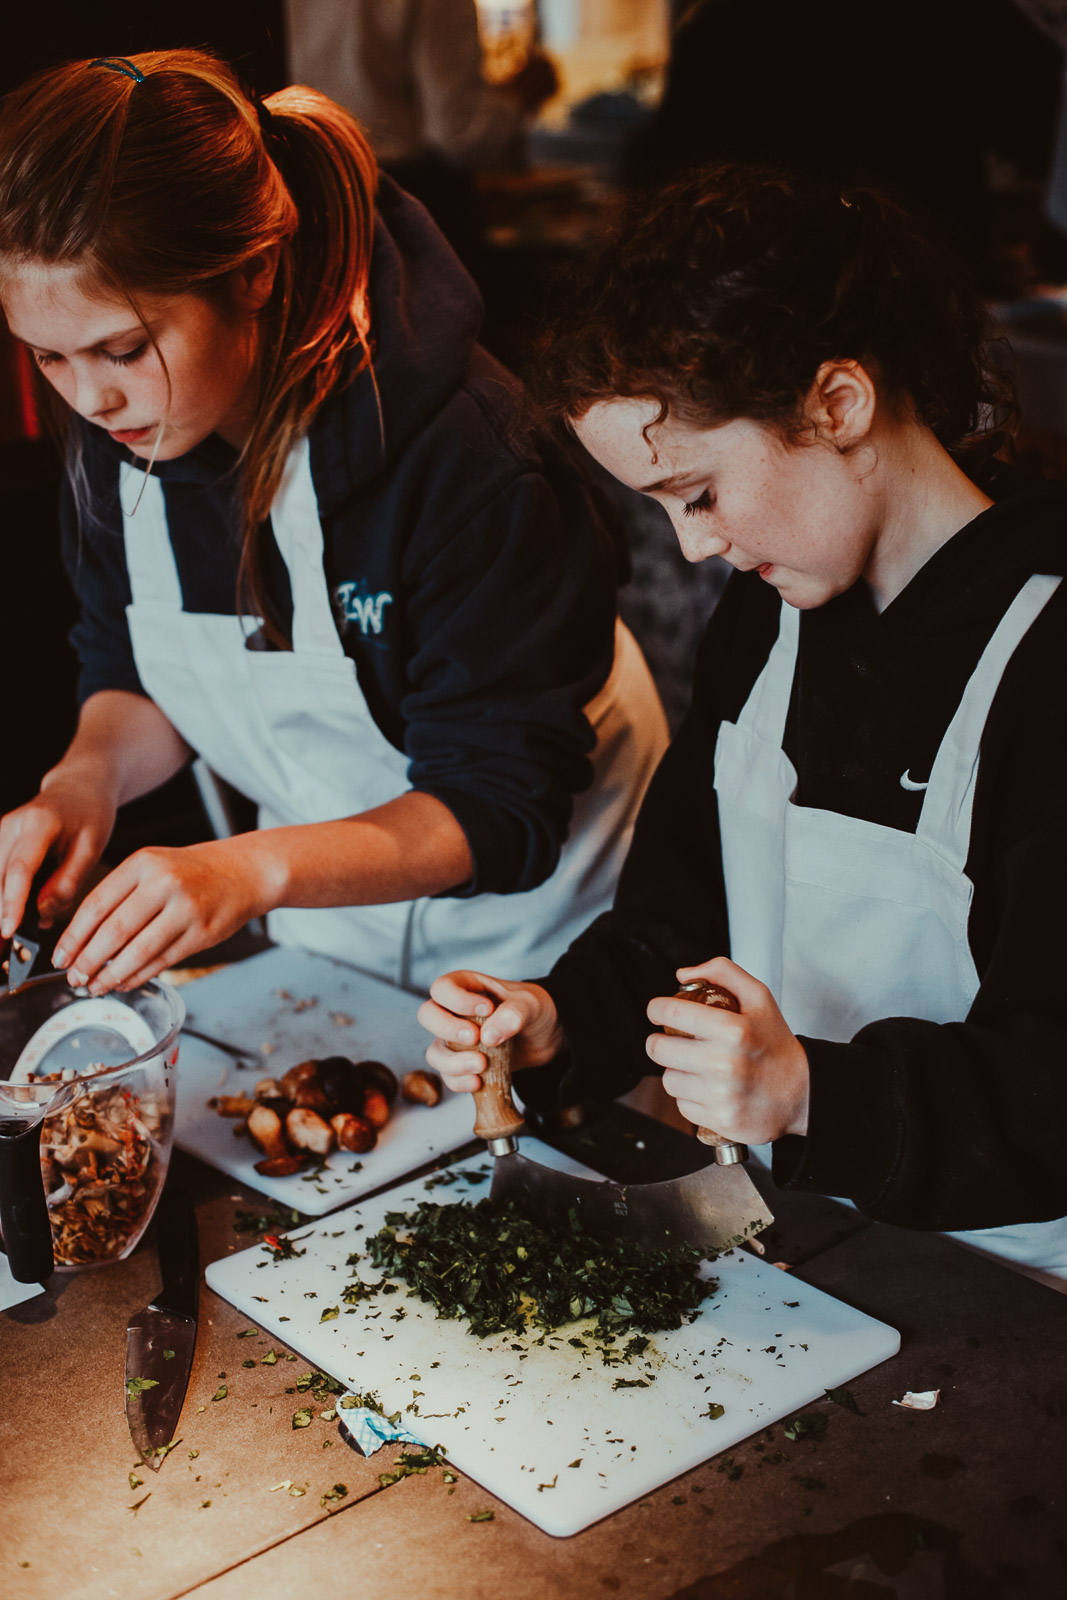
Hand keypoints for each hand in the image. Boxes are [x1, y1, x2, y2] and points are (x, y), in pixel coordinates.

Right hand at [0, 770, 117, 936]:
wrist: (78, 788)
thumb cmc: (89, 815)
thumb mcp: (91, 847)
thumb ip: (68, 881)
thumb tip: (44, 914)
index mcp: (38, 825)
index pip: (19, 869)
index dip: (12, 902)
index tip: (8, 929)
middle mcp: (9, 827)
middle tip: (3, 951)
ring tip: (3, 945)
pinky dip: (2, 899)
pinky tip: (7, 921)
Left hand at [52, 836, 276, 993]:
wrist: (243, 872)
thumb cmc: (191, 872)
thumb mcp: (152, 867)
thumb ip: (121, 895)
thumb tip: (83, 939)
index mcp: (143, 863)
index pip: (97, 904)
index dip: (74, 935)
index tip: (60, 956)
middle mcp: (164, 883)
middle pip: (114, 931)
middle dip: (88, 960)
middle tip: (74, 977)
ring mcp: (186, 909)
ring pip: (138, 951)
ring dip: (111, 975)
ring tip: (95, 986)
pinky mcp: (202, 933)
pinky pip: (162, 960)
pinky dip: (138, 976)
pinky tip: (124, 982)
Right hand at [417, 970, 563, 1092]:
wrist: (545, 1037)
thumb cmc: (533, 1010)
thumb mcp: (530, 1004)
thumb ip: (513, 1014)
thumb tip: (488, 1036)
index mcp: (466, 987)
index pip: (443, 988)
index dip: (457, 1000)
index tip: (486, 1010)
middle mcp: (454, 1012)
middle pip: (427, 1016)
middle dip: (446, 1029)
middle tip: (474, 1037)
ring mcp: (455, 1040)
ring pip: (434, 1052)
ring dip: (453, 1062)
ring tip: (481, 1065)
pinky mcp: (463, 1064)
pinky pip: (448, 1076)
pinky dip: (460, 1081)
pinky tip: (478, 1082)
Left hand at [645, 957, 808, 1142]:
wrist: (802, 1093)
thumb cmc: (775, 1044)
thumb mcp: (759, 998)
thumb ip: (723, 972)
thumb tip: (683, 974)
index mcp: (734, 1030)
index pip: (673, 1013)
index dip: (657, 1009)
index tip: (657, 1011)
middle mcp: (725, 1064)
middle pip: (659, 1049)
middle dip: (659, 1041)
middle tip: (671, 1040)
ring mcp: (722, 1096)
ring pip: (668, 1079)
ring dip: (676, 1071)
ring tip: (696, 1066)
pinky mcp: (720, 1120)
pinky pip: (682, 1105)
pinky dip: (690, 1096)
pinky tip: (708, 1088)